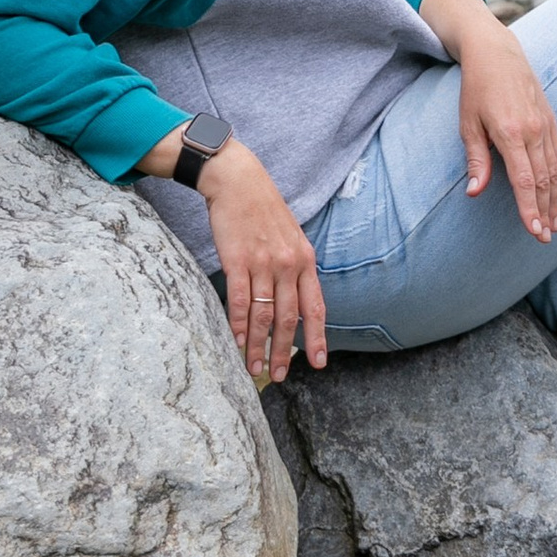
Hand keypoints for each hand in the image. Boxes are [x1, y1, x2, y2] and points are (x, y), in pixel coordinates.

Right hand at [196, 141, 325, 386]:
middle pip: (289, 318)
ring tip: (255, 368)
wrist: (238, 181)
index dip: (318, 337)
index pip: (315, 307)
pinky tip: (238, 342)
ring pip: (264, 315)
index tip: (319, 363)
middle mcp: (288, 264)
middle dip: (285, 352)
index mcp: (305, 259)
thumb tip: (299, 301)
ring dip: (259, 346)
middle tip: (280, 375)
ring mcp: (263, 263)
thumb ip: (297, 268)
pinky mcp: (237, 260)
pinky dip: (239, 325)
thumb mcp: (292, 236)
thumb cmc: (264, 210)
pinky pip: (240, 301)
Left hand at [451, 8, 556, 242]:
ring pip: (554, 170)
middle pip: (543, 180)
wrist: (496, 52)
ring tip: (556, 224)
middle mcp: (532, 130)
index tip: (534, 231)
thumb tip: (474, 192)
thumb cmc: (476, 89)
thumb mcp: (468, 123)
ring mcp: (544, 125)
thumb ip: (476, 160)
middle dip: (545, 211)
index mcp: (509, 133)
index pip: (524, 180)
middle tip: (546, 237)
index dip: (529, 208)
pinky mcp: (549, 120)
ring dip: (556, 200)